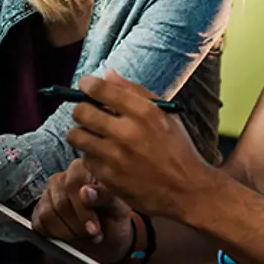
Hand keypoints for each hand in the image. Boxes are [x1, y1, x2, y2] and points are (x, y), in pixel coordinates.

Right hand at [31, 159, 133, 263]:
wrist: (107, 237)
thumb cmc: (113, 217)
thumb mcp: (118, 208)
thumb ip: (105, 196)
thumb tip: (86, 192)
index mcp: (83, 170)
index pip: (74, 183)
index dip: (82, 209)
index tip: (93, 228)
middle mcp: (61, 178)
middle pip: (60, 202)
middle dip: (77, 225)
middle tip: (93, 236)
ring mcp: (48, 194)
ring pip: (48, 214)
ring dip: (67, 233)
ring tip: (83, 236)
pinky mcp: (39, 211)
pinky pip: (40, 224)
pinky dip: (56, 236)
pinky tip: (70, 237)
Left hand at [65, 70, 209, 218]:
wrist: (188, 190)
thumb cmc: (177, 149)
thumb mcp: (165, 114)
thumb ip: (135, 91)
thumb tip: (107, 73)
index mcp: (144, 112)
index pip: (101, 89)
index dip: (87, 84)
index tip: (84, 85)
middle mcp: (128, 132)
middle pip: (81, 111)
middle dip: (81, 110)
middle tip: (87, 113)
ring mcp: (116, 157)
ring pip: (76, 136)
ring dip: (81, 133)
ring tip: (93, 136)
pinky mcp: (108, 178)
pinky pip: (85, 159)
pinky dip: (92, 156)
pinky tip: (105, 157)